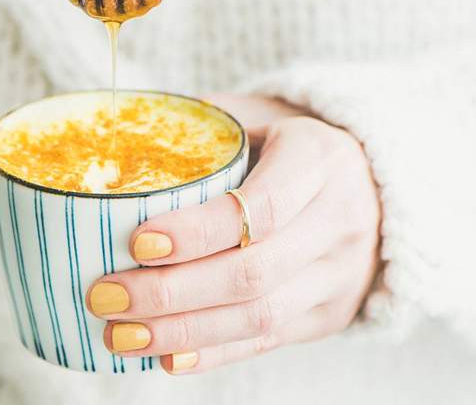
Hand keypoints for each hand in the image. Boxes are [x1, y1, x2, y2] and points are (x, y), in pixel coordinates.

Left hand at [86, 94, 380, 373]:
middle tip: (105, 295)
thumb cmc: (289, 148)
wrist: (371, 187)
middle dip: (171, 292)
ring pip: (260, 316)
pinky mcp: (330, 313)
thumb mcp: (260, 118)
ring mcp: (339, 274)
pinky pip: (269, 341)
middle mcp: (339, 219)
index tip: (136, 242)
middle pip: (254, 272)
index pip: (261, 206)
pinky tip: (165, 357)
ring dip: (182, 332)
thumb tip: (118, 137)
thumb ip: (203, 129)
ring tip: (119, 334)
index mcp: (318, 160)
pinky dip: (213, 353)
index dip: (197, 231)